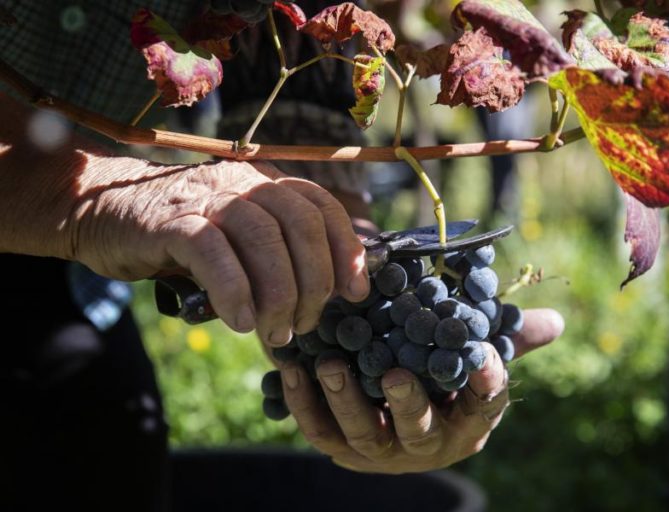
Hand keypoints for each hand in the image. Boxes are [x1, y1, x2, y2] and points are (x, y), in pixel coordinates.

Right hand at [71, 156, 369, 343]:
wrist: (101, 209)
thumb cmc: (179, 236)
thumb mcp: (235, 238)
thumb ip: (274, 253)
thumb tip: (325, 293)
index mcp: (265, 183)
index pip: (321, 207)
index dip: (347, 249)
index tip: (355, 292)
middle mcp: (242, 183)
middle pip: (300, 224)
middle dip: (314, 281)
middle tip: (306, 323)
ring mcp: (207, 198)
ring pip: (263, 238)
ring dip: (279, 293)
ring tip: (276, 333)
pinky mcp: (171, 221)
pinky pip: (213, 253)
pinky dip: (234, 290)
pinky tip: (242, 322)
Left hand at [278, 308, 563, 472]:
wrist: (394, 407)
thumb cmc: (443, 375)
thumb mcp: (475, 355)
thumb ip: (508, 337)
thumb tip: (557, 321)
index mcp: (466, 422)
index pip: (485, 406)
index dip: (487, 384)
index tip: (486, 354)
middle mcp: (426, 444)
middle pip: (419, 430)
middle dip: (407, 405)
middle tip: (394, 373)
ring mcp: (381, 450)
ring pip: (363, 435)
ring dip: (346, 401)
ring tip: (333, 365)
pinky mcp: (340, 448)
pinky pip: (319, 430)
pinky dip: (303, 402)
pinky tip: (292, 367)